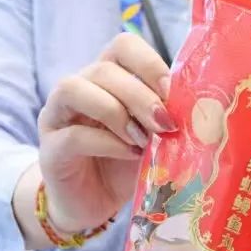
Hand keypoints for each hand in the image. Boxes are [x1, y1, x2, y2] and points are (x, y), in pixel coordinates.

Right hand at [36, 33, 175, 233]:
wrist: (95, 204)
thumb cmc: (126, 165)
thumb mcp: (153, 138)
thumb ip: (167, 119)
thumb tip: (200, 112)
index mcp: (108, 78)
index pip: (123, 46)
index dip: (149, 63)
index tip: (172, 92)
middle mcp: (78, 88)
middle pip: (104, 69)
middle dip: (140, 95)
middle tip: (165, 124)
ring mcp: (57, 116)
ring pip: (75, 89)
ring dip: (117, 112)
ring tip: (143, 141)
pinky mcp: (50, 149)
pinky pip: (74, 135)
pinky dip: (108, 143)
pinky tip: (130, 155)